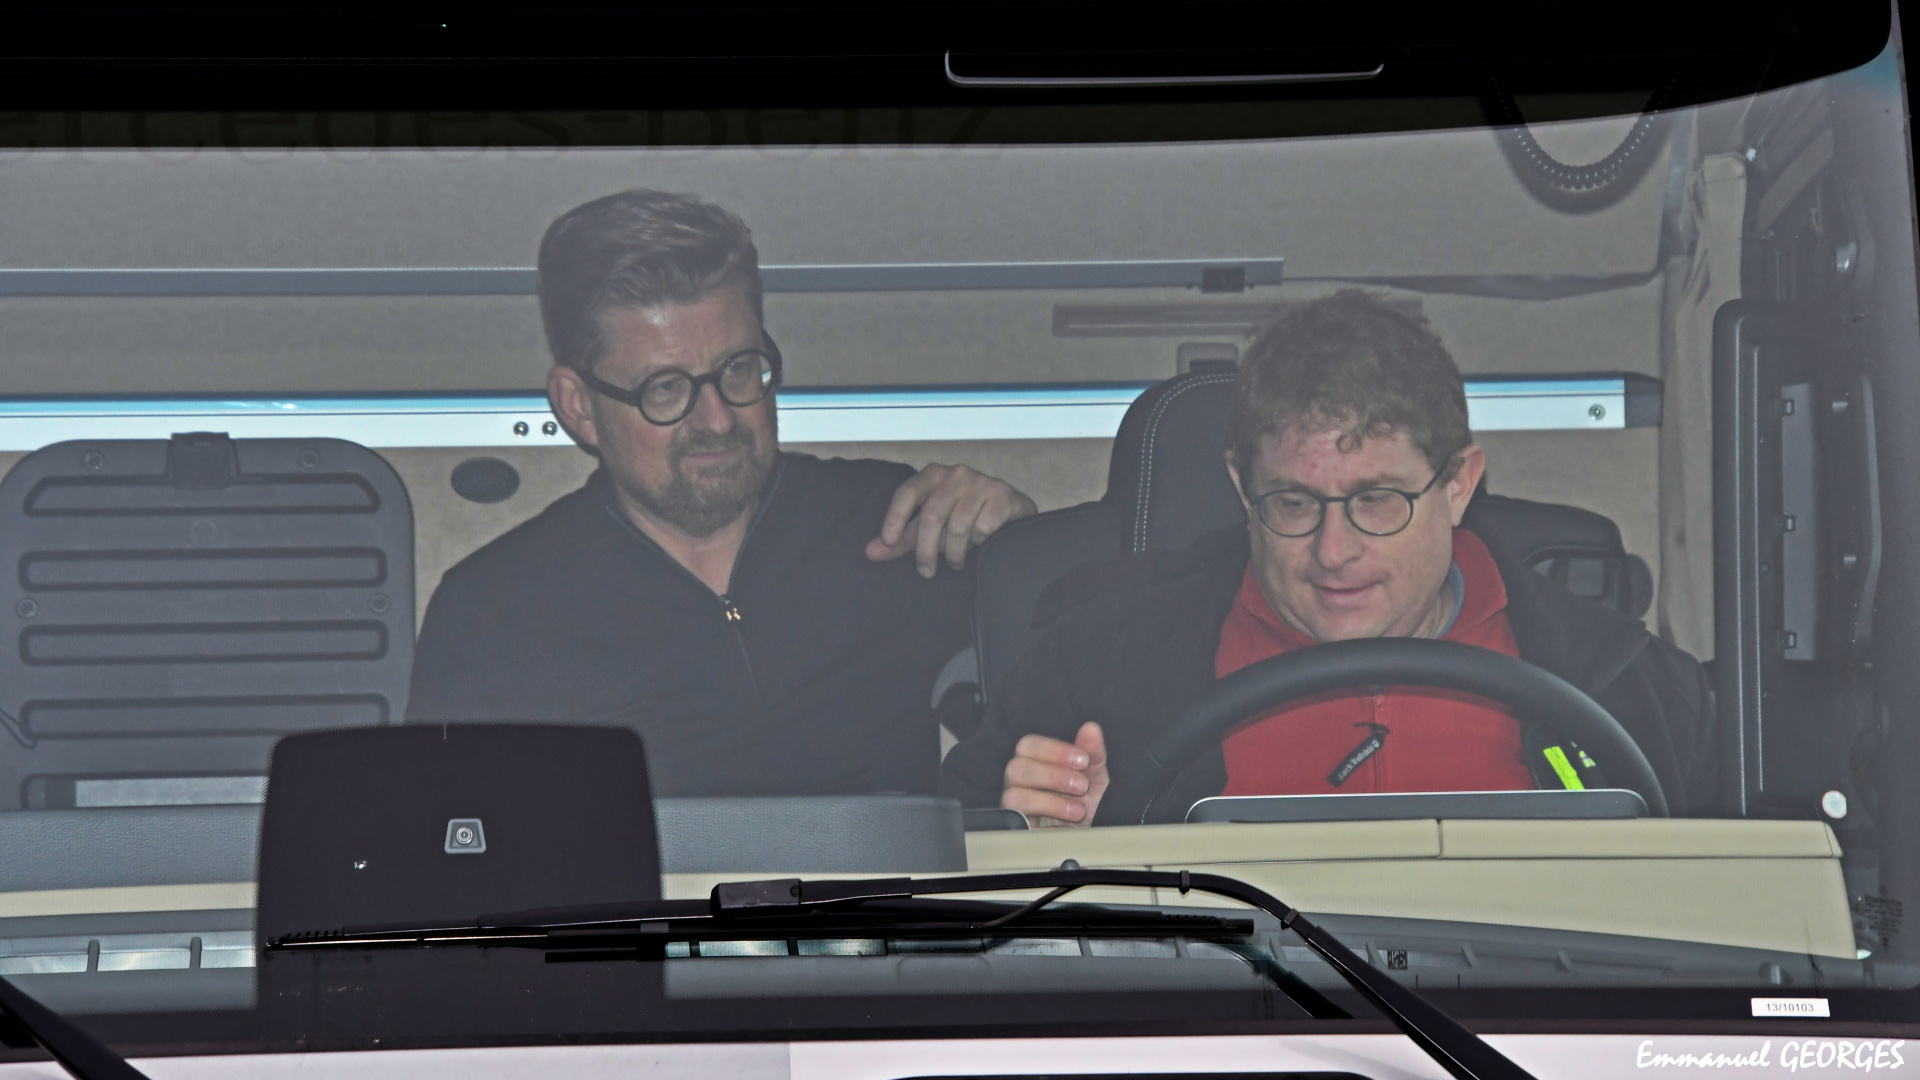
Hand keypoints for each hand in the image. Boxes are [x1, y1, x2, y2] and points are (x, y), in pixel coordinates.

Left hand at [866, 463, 1037, 576]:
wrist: (1012, 513)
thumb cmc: (964, 517)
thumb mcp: (931, 526)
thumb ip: (902, 538)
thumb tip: (870, 552)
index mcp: (934, 474)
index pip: (907, 492)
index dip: (895, 517)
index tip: (888, 542)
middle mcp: (957, 473)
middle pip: (931, 515)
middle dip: (926, 549)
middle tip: (926, 571)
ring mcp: (982, 482)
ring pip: (957, 527)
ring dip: (954, 553)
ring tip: (955, 561)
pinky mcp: (1003, 496)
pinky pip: (981, 530)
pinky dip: (977, 545)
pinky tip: (978, 547)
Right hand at [1000, 722, 1107, 828]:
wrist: (1092, 837)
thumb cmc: (1089, 803)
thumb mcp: (1096, 777)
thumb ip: (1093, 753)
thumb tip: (1091, 728)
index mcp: (1034, 763)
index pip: (1028, 746)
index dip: (1053, 750)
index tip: (1083, 760)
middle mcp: (1019, 783)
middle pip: (1016, 768)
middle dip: (1052, 775)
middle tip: (1081, 785)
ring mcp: (1016, 808)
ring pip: (1014, 795)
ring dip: (1050, 800)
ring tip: (1078, 810)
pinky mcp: (1017, 831)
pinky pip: (1019, 823)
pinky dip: (1046, 820)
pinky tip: (1067, 821)